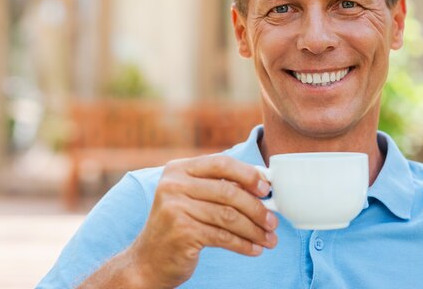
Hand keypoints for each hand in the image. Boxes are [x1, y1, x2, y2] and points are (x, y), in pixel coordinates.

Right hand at [127, 154, 277, 287]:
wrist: (148, 260)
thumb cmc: (179, 225)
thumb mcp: (192, 197)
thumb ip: (218, 186)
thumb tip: (262, 183)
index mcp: (178, 169)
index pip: (220, 163)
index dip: (247, 174)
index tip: (266, 189)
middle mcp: (174, 184)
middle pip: (228, 191)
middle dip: (256, 208)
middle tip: (273, 222)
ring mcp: (175, 207)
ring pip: (229, 216)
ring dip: (254, 230)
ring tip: (269, 239)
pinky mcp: (182, 231)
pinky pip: (223, 236)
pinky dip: (243, 244)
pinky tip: (255, 249)